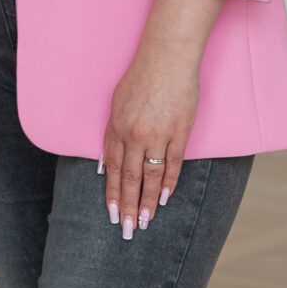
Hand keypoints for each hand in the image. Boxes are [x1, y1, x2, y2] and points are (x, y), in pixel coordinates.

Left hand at [103, 0, 222, 236]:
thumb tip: (106, 162)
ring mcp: (157, 134)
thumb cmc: (140, 77)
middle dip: (127, 206)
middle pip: (129, 178)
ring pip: (151, 176)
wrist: (166, 57)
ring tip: (146, 222)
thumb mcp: (118, 102)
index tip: (112, 213)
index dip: (112, 193)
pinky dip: (168, 183)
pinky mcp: (179, 132)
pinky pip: (173, 164)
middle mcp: (134, 134)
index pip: (112, 168)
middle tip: (127, 230)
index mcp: (116, 126)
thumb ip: (113, 132)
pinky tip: (165, 199)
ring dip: (148, 202)